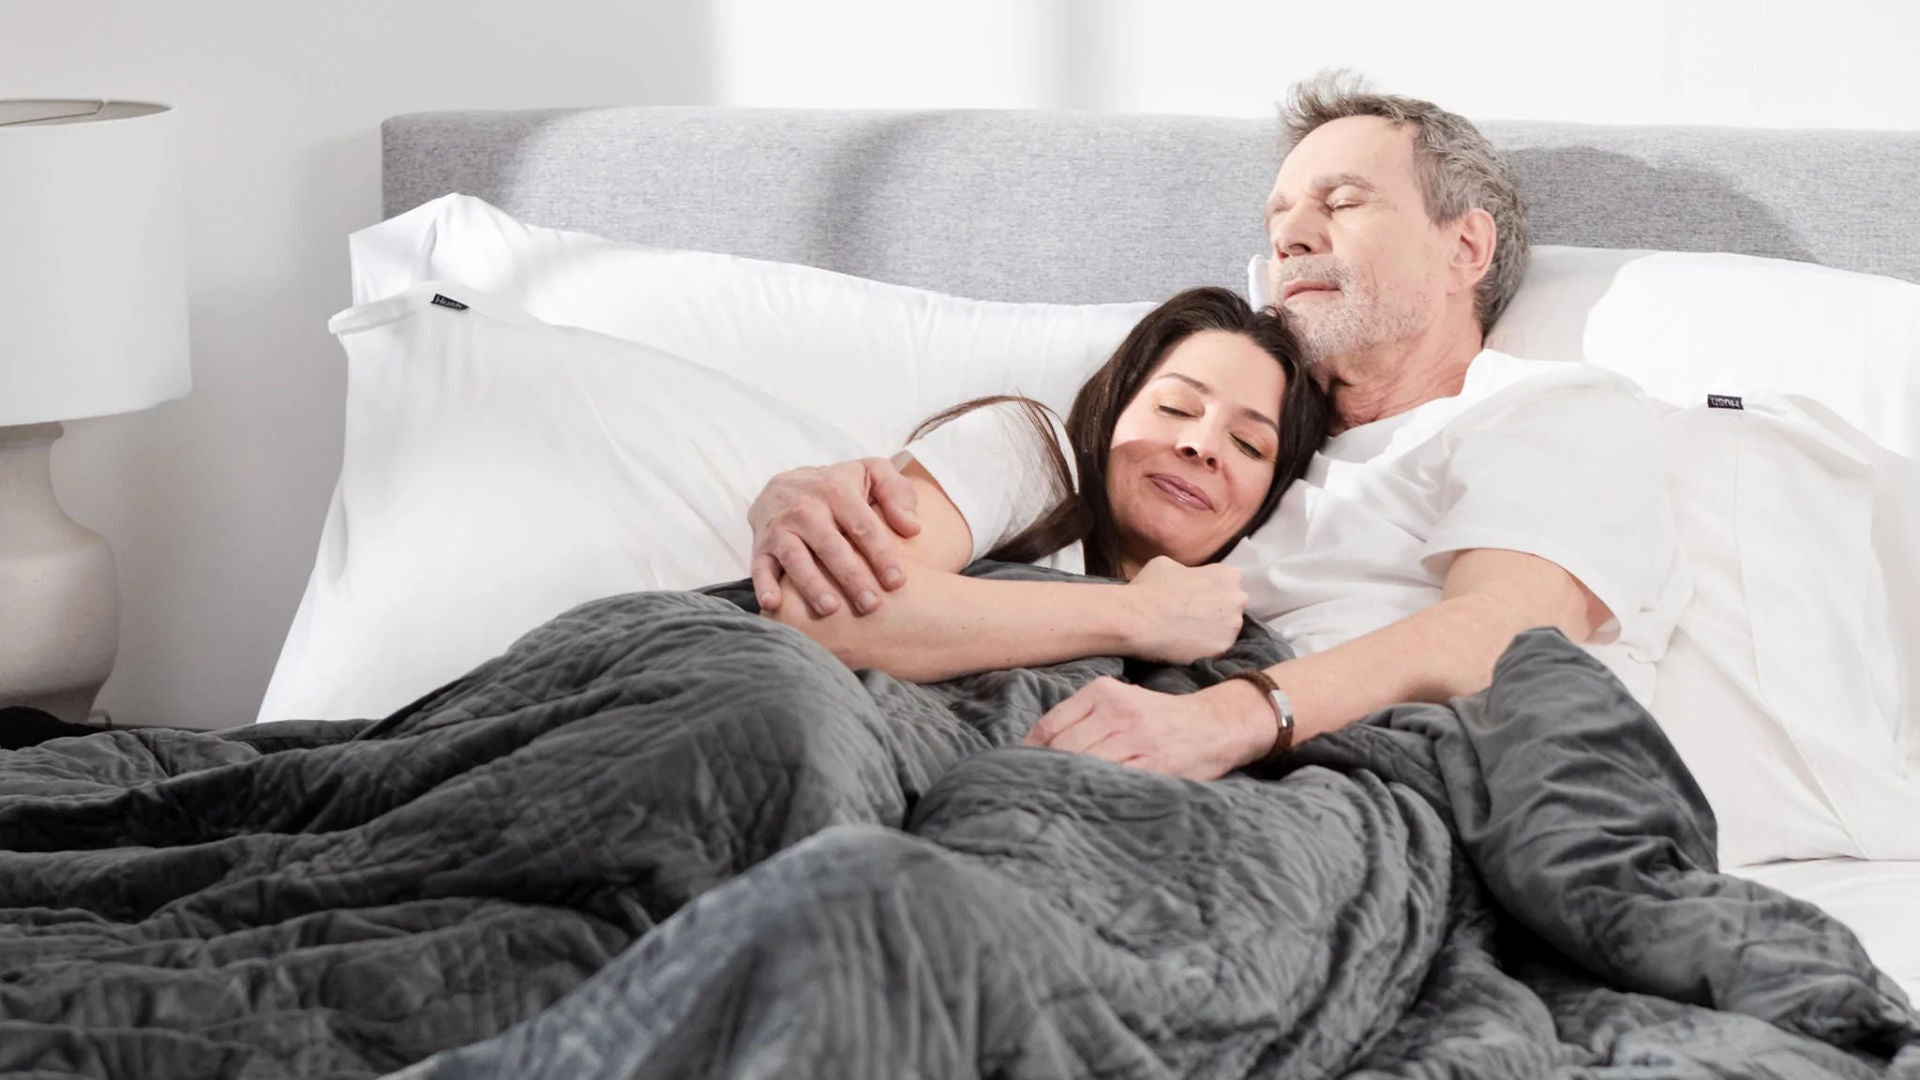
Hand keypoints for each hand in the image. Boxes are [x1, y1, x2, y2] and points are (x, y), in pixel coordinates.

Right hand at [749, 458, 920, 616]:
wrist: (785, 485)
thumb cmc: (841, 487)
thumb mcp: (872, 474)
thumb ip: (898, 494)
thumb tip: (912, 529)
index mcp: (836, 489)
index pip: (862, 525)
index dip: (880, 554)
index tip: (897, 582)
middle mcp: (805, 507)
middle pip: (830, 545)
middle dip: (851, 576)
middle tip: (871, 604)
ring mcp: (780, 527)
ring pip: (795, 557)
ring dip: (811, 584)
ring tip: (831, 609)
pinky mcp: (760, 546)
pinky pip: (759, 566)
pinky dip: (764, 585)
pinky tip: (775, 604)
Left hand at [1022, 677, 1274, 779]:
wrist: (1215, 725)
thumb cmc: (1159, 718)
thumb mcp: (1120, 701)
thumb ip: (1082, 719)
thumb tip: (1034, 748)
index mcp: (1103, 692)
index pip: (1050, 726)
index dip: (1029, 753)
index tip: (1017, 772)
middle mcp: (1118, 710)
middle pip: (1063, 749)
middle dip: (1045, 772)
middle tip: (1031, 793)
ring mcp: (1137, 738)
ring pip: (1085, 765)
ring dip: (1066, 786)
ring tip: (1053, 802)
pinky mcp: (1155, 764)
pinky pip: (1114, 782)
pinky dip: (1096, 794)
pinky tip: (1087, 804)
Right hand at [1124, 556, 1248, 663]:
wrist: (1137, 619)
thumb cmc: (1149, 588)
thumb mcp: (1167, 564)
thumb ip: (1188, 570)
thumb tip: (1188, 577)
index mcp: (1227, 575)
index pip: (1228, 584)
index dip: (1212, 592)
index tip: (1197, 599)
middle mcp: (1237, 598)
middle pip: (1233, 607)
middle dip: (1218, 612)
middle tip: (1193, 618)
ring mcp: (1232, 626)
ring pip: (1228, 630)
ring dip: (1213, 632)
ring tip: (1189, 633)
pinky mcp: (1222, 649)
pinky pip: (1217, 649)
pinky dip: (1206, 649)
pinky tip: (1187, 646)